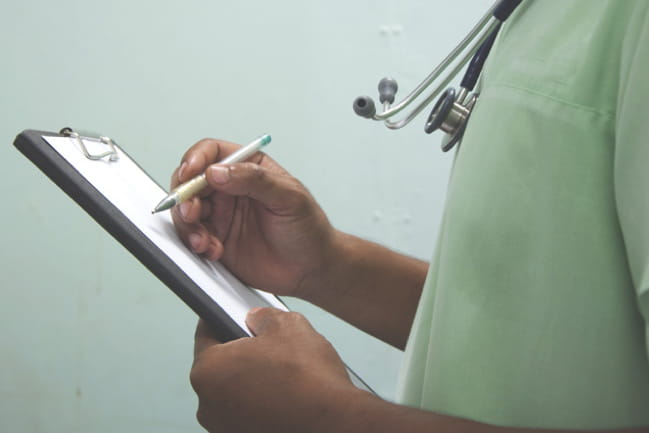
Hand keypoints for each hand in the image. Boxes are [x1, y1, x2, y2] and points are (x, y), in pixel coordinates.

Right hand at [170, 138, 335, 297]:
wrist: (312, 269)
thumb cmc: (308, 228)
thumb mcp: (289, 196)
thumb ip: (254, 180)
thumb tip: (217, 172)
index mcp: (248, 168)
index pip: (212, 153)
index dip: (195, 159)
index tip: (190, 173)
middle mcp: (230, 189)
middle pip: (190, 182)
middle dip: (184, 196)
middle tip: (191, 212)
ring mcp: (221, 215)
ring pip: (186, 211)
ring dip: (188, 225)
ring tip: (205, 240)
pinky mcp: (216, 240)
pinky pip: (193, 237)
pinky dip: (196, 243)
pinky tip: (214, 250)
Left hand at [190, 308, 362, 432]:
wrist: (333, 422)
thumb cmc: (309, 380)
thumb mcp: (287, 324)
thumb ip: (263, 316)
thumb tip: (257, 319)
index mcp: (208, 370)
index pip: (205, 334)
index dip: (223, 318)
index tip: (231, 315)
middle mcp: (207, 405)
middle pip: (220, 366)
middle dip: (241, 353)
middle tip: (268, 345)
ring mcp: (225, 427)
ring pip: (235, 392)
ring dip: (252, 381)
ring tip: (283, 373)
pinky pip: (248, 413)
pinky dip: (262, 404)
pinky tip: (287, 395)